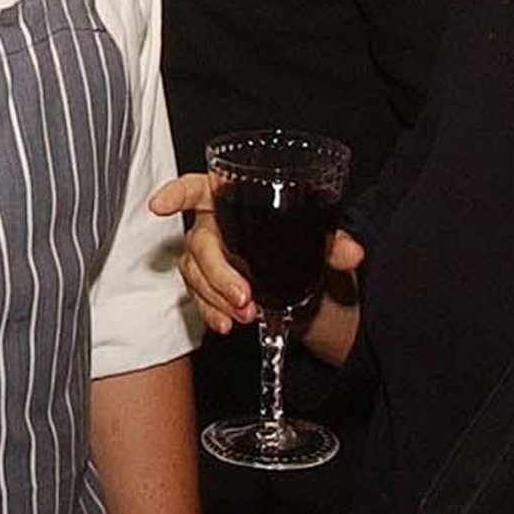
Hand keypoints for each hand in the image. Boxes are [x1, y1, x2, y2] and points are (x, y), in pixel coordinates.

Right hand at [150, 173, 364, 335]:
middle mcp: (214, 225)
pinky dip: (212, 313)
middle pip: (200, 242)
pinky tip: (226, 325)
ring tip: (245, 316)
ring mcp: (208, 257)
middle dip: (217, 272)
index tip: (160, 205)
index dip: (177, 194)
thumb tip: (353, 253)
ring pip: (196, 274)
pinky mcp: (208, 286)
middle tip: (243, 296)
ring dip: (216, 297)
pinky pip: (199, 299)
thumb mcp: (318, 236)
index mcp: (231, 199)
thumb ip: (334, 242)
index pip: (198, 188)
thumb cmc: (298, 239)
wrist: (302, 275)